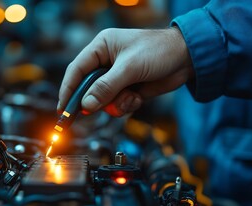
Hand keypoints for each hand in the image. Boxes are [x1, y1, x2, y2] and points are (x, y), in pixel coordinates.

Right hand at [58, 27, 193, 116]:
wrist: (188, 59)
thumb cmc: (159, 51)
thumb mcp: (129, 67)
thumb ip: (106, 87)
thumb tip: (86, 105)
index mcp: (101, 48)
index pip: (76, 70)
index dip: (68, 90)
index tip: (62, 109)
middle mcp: (106, 62)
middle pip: (88, 88)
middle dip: (94, 100)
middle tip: (91, 112)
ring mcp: (117, 77)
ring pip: (103, 100)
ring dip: (115, 103)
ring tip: (131, 97)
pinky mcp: (128, 89)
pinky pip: (118, 104)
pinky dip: (127, 105)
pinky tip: (139, 97)